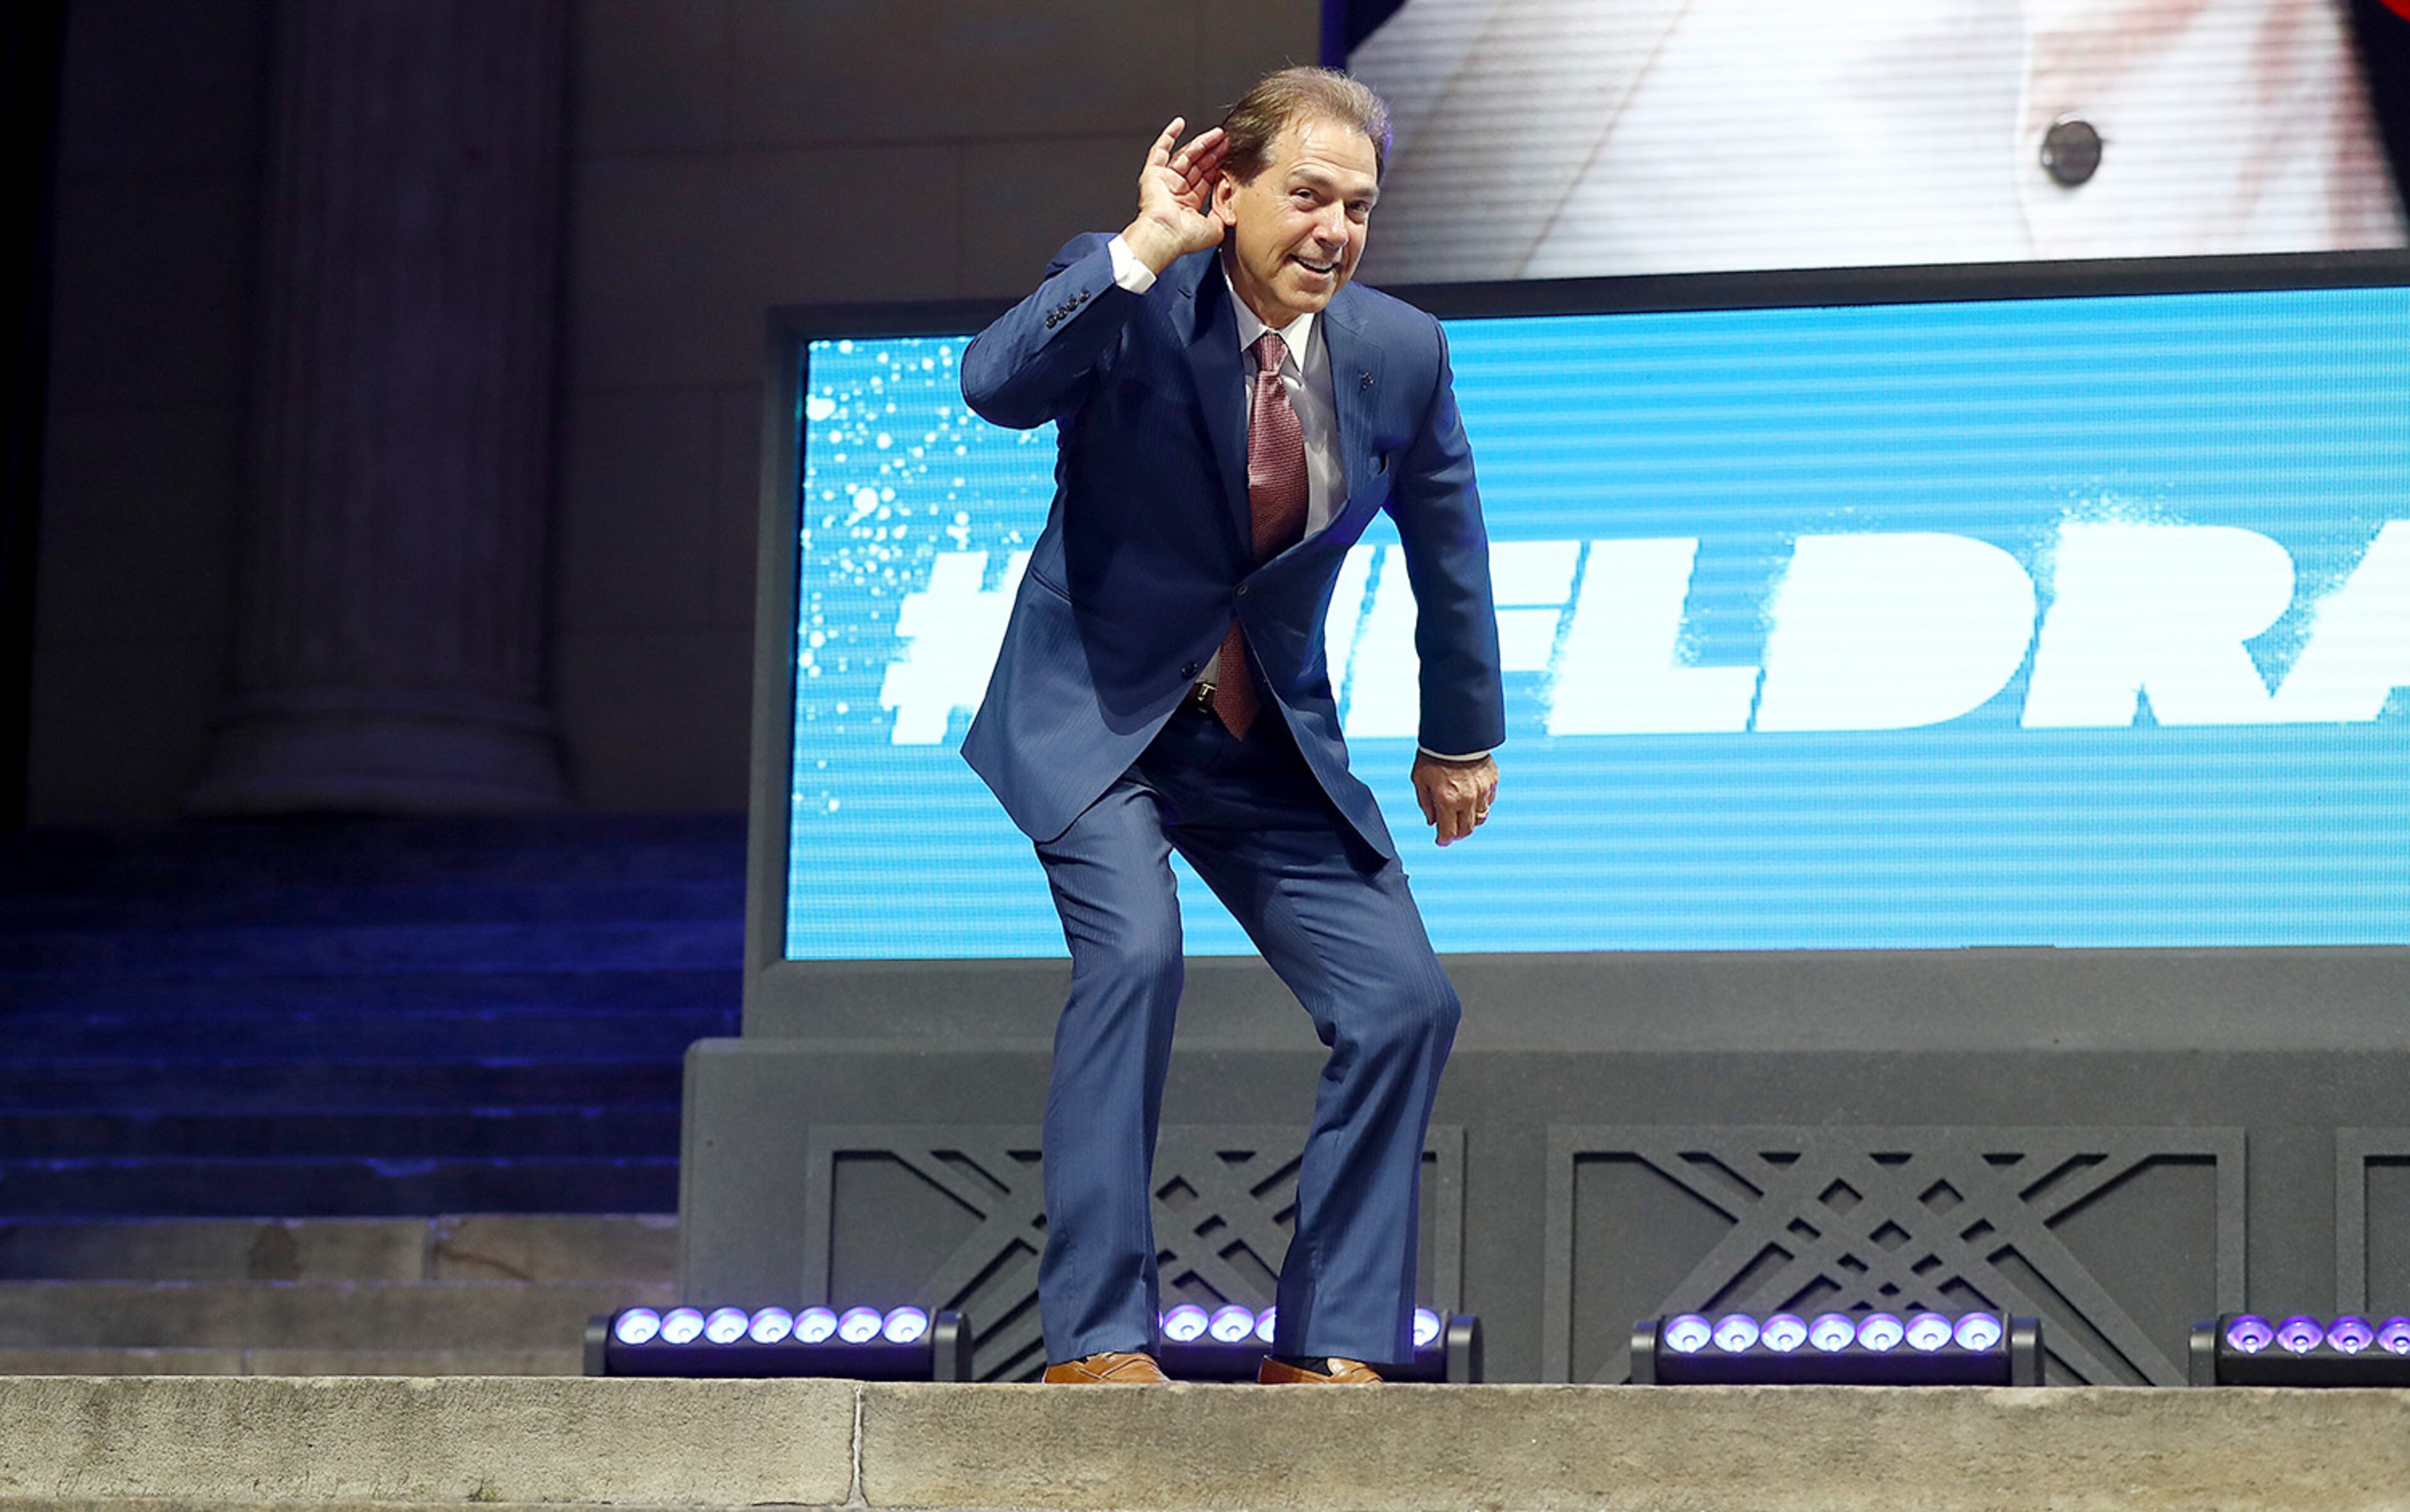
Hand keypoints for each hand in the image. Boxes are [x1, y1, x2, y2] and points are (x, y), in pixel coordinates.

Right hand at [1122, 117, 1228, 273]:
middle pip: (1198, 164)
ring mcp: (1165, 181)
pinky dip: (1169, 135)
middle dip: (1214, 151)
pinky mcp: (1153, 174)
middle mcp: (1177, 191)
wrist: (1165, 236)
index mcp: (1189, 204)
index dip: (1219, 165)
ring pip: (1185, 155)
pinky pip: (1160, 150)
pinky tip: (1179, 124)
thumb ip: (1225, 216)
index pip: (1207, 178)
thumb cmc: (1184, 238)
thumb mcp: (1216, 229)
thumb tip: (1233, 211)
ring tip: (1217, 134)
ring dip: (1201, 143)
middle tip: (1227, 140)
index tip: (1231, 154)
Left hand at [1412, 752, 1497, 846]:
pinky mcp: (1492, 781)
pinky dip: (1481, 805)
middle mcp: (1467, 799)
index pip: (1449, 832)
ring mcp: (1482, 790)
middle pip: (1467, 829)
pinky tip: (1472, 800)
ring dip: (1470, 821)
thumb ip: (1425, 803)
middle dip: (1457, 834)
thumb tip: (1431, 821)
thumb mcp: (1420, 780)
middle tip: (1450, 831)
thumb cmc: (1433, 755)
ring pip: (1481, 817)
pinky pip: (1489, 801)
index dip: (1444, 840)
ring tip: (1461, 816)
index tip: (1441, 840)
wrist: (1454, 733)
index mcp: (1447, 800)